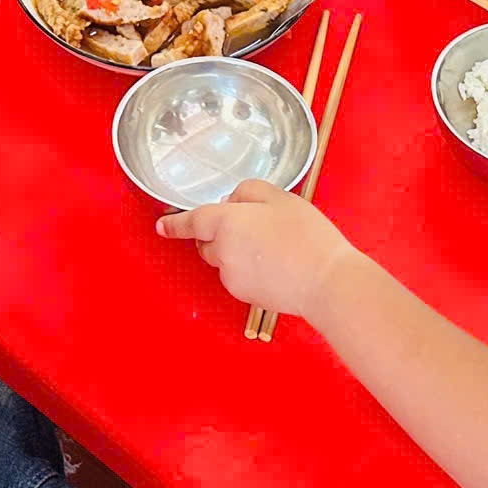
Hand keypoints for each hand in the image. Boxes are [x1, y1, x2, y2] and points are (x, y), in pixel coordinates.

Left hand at [157, 178, 356, 321]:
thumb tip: (232, 203)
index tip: (162, 225)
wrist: (325, 281)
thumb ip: (249, 192)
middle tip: (255, 224)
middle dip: (219, 232)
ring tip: (274, 245)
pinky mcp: (244, 295)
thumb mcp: (280, 198)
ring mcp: (232, 277)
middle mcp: (222, 252)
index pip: (192, 221)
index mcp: (226, 223)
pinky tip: (276, 264)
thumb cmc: (307, 237)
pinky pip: (238, 276)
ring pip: (223, 259)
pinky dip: (248, 268)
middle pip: (207, 241)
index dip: (175, 223)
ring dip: (235, 250)